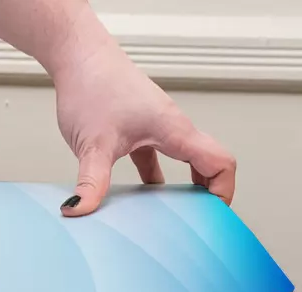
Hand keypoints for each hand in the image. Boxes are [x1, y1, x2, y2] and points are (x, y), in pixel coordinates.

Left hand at [52, 12, 235, 215]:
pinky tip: (134, 197)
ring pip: (181, 162)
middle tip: (195, 225)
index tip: (213, 217)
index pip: (220, 162)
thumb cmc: (92, 86)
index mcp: (174, 130)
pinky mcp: (136, 130)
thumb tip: (80, 210)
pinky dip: (151, 179)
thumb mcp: (93, 144)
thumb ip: (91, 182)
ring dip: (179, 188)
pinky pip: (154, 158)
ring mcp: (154, 128)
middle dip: (206, 195)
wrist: (78, 56)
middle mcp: (171, 128)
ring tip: (168, 217)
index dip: (223, 192)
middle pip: (207, 164)